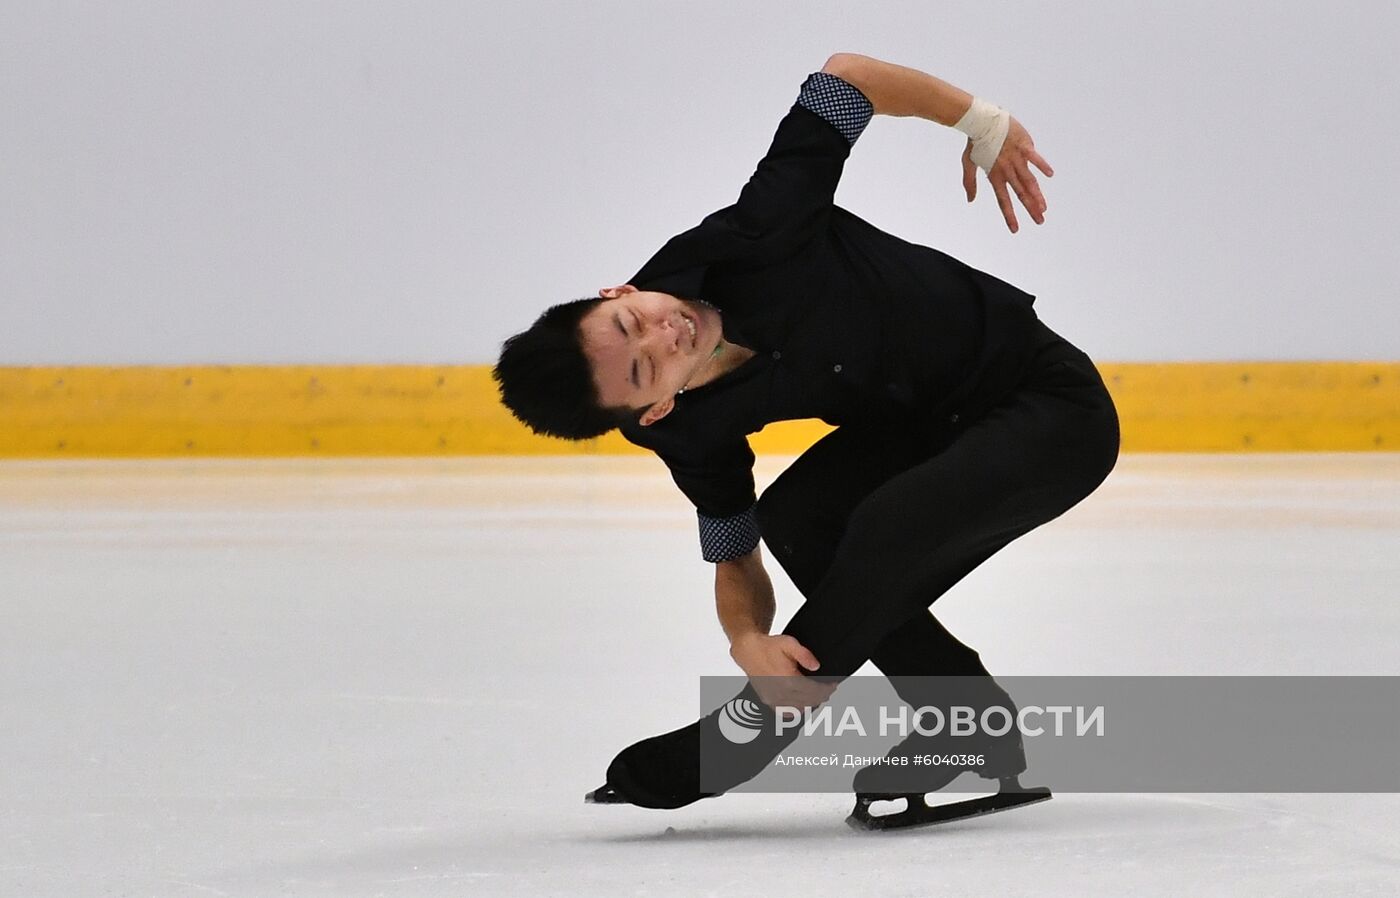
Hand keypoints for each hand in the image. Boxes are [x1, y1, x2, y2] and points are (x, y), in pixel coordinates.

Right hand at [729, 633, 837, 709]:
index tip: (833, 685)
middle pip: (810, 701)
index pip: (814, 691)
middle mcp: (780, 693)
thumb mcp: (789, 643)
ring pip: (800, 709)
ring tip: (817, 693)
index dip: (827, 689)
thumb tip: (816, 666)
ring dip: (811, 702)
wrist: (748, 650)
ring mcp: (773, 699)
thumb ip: (805, 655)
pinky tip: (802, 701)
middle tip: (828, 689)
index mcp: (787, 680)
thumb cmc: (767, 647)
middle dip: (822, 695)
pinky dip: (797, 709)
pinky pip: (787, 712)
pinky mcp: (768, 701)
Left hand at [961, 116, 1053, 233]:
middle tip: (1040, 221)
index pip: (1003, 200)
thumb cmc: (974, 143)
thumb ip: (970, 183)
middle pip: (1020, 194)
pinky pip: (1035, 157)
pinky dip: (1042, 165)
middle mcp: (1007, 170)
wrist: (980, 121)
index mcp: (994, 176)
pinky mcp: (1024, 145)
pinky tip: (1050, 175)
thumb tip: (970, 200)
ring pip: (1029, 180)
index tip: (1015, 229)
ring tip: (1044, 207)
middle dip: (1030, 209)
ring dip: (1037, 195)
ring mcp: (1016, 158)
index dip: (1009, 216)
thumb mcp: (968, 164)